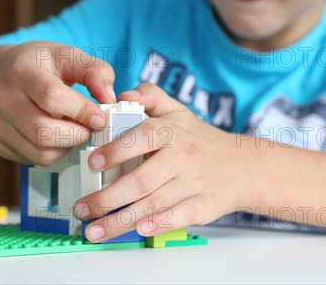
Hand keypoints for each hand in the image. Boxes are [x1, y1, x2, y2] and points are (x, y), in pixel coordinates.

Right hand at [0, 42, 115, 165]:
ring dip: (67, 146)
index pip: (52, 98)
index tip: (99, 116)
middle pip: (44, 132)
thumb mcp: (66, 54)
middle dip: (77, 134)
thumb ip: (94, 71)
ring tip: (73, 129)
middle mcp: (3, 99)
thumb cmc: (34, 63)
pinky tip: (56, 135)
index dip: (81, 111)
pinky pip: (32, 159)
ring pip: (40, 152)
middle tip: (90, 127)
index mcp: (20, 72)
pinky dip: (52, 152)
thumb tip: (108, 98)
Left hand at [73, 83, 257, 241]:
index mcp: (171, 131)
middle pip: (140, 181)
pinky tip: (137, 231)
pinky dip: (157, 225)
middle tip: (81, 208)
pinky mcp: (204, 206)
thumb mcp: (177, 110)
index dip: (115, 151)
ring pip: (152, 205)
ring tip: (93, 230)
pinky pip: (177, 217)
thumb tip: (123, 95)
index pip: (141, 137)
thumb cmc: (200, 139)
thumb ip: (150, 95)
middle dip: (106, 198)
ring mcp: (193, 183)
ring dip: (119, 221)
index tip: (92, 163)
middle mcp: (182, 157)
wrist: (244, 165)